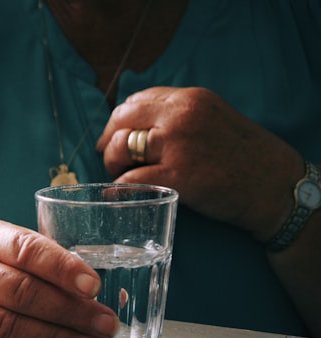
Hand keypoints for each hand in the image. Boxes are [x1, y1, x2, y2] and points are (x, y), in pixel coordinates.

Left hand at [96, 86, 303, 240]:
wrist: (272, 184)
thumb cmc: (242, 156)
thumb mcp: (213, 118)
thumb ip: (179, 117)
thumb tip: (137, 127)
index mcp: (190, 99)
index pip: (137, 99)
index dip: (120, 121)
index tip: (117, 137)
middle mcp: (181, 115)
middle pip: (121, 119)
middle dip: (109, 140)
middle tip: (113, 160)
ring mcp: (177, 144)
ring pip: (120, 147)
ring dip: (112, 164)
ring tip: (121, 175)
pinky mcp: (176, 175)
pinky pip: (129, 179)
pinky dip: (118, 189)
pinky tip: (118, 194)